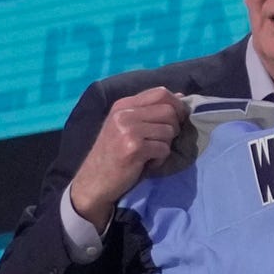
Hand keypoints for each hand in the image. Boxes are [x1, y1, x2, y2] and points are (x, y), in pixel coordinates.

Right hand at [66, 87, 192, 223]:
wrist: (93, 181)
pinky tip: (146, 163)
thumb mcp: (126, 126)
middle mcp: (124, 114)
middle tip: (162, 141)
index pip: (161, 92)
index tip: (178, 120)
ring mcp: (128, 130)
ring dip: (165, 145)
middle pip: (169, 110)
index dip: (177, 105)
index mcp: (123, 105)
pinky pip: (164, 149)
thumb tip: (181, 96)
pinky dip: (160, 159)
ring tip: (150, 153)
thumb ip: (149, 110)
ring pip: (169, 130)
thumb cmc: (113, 154)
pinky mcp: (134, 148)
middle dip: (174, 127)